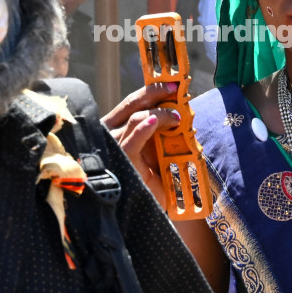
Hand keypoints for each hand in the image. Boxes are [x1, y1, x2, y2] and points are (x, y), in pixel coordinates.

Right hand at [102, 82, 179, 202]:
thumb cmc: (153, 178)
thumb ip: (163, 131)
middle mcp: (113, 134)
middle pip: (132, 104)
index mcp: (121, 129)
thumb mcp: (158, 149)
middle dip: (156, 92)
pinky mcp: (121, 161)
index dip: (152, 89)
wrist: (150, 208)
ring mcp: (115, 147)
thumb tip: (179, 109)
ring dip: (160, 113)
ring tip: (177, 117)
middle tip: (177, 89)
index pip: (133, 102)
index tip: (174, 84)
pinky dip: (143, 129)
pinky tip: (155, 121)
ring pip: (135, 118)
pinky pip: (131, 141)